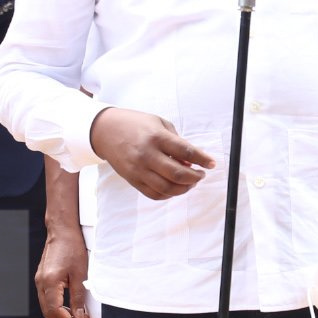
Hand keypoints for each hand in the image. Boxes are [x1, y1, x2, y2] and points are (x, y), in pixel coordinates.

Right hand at [36, 227, 89, 317]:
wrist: (62, 231)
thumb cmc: (72, 248)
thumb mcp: (80, 274)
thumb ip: (78, 297)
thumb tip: (78, 316)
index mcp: (50, 282)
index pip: (55, 311)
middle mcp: (41, 283)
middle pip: (49, 312)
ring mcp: (39, 280)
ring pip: (47, 306)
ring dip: (61, 314)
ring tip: (78, 316)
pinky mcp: (42, 278)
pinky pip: (47, 298)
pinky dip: (57, 306)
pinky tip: (70, 305)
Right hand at [88, 108, 214, 200]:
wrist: (106, 131)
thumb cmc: (135, 124)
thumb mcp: (159, 124)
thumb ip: (176, 142)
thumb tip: (190, 163)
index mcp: (156, 137)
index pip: (185, 152)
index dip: (202, 159)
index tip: (212, 163)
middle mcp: (147, 155)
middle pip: (178, 174)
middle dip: (195, 177)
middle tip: (201, 174)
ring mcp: (139, 169)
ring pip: (167, 188)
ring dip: (184, 188)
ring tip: (190, 182)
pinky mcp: (133, 179)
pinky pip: (154, 194)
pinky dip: (169, 194)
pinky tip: (175, 187)